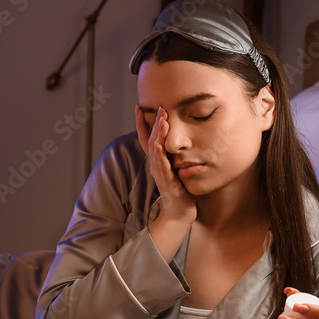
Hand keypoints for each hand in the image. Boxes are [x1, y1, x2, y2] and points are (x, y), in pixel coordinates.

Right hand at [135, 104, 196, 223]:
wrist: (179, 212)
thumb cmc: (178, 190)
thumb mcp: (174, 168)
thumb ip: (171, 155)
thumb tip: (174, 140)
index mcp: (156, 160)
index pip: (146, 137)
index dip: (142, 123)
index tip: (139, 107)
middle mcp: (155, 165)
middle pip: (152, 139)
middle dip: (155, 122)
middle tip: (159, 106)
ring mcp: (159, 173)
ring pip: (156, 149)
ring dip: (158, 134)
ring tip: (161, 119)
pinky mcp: (166, 181)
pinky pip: (161, 165)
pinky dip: (159, 154)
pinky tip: (159, 144)